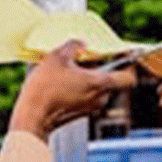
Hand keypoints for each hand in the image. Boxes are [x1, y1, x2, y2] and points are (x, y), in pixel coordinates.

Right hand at [10, 40, 136, 141]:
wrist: (31, 117)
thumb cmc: (44, 91)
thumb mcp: (57, 57)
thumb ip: (73, 46)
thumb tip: (80, 44)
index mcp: (99, 83)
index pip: (129, 77)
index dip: (129, 65)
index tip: (123, 57)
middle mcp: (99, 98)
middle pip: (111, 80)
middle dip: (102, 69)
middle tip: (86, 59)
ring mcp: (90, 108)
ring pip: (98, 89)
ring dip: (89, 79)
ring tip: (70, 71)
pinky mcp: (80, 114)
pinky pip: (87, 97)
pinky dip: (80, 89)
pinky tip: (63, 83)